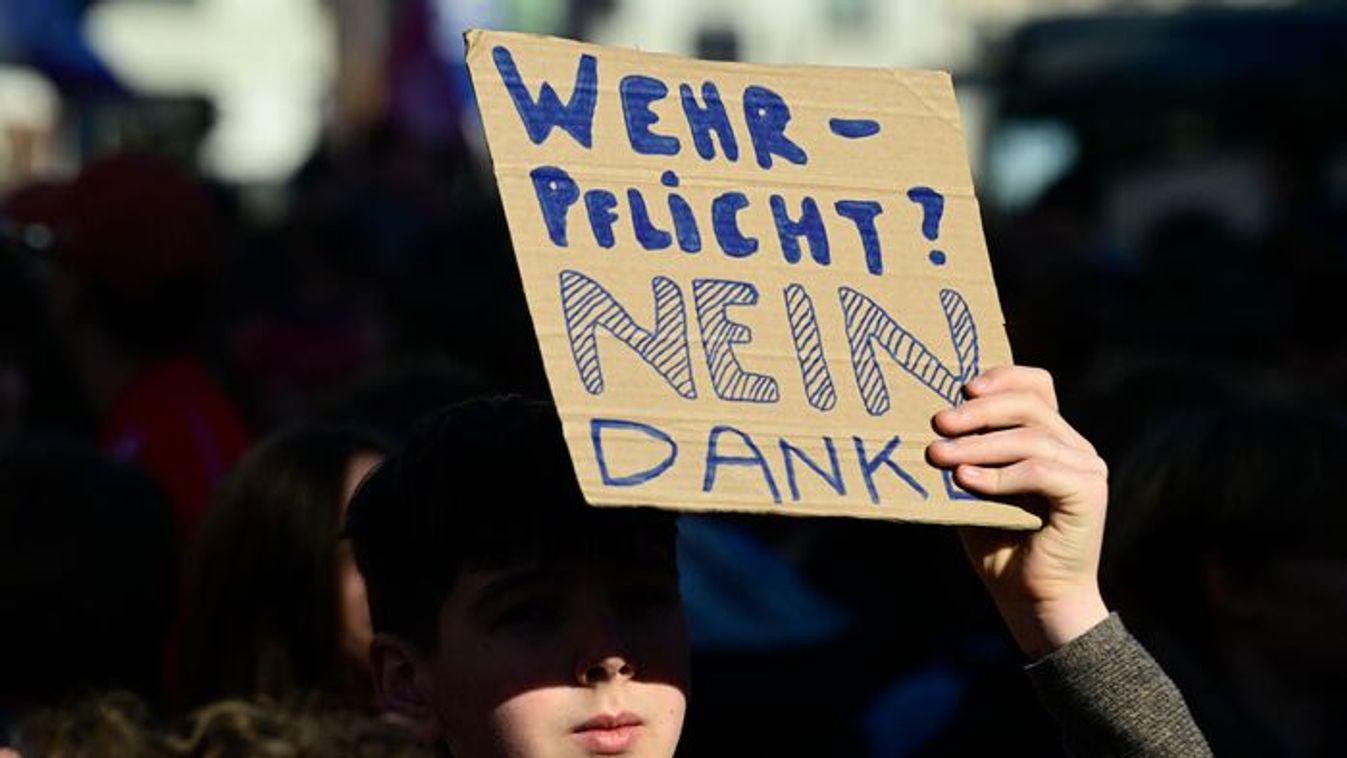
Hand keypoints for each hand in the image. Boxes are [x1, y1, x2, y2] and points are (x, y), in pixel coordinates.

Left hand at [926, 366, 1109, 658]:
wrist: (1033, 601)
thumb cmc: (998, 544)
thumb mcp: (973, 489)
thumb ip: (965, 455)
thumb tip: (929, 425)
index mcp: (1052, 437)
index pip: (1036, 386)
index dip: (1002, 377)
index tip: (962, 386)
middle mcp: (1075, 447)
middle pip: (1030, 405)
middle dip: (978, 411)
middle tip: (938, 424)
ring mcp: (1086, 468)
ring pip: (1031, 437)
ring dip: (978, 445)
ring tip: (939, 456)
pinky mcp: (1088, 494)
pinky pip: (1040, 471)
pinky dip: (999, 474)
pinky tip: (966, 481)